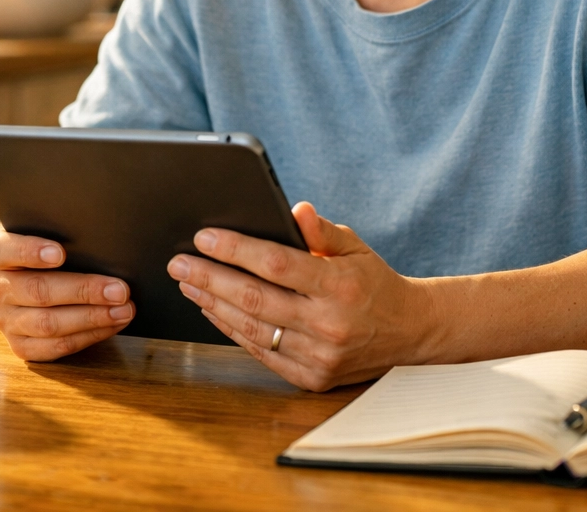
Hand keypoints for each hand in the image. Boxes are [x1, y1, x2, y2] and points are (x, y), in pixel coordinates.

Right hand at [0, 227, 134, 360]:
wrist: (20, 279)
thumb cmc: (43, 250)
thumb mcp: (45, 234)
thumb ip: (64, 235)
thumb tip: (104, 244)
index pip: (3, 250)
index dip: (30, 251)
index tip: (60, 253)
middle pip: (38, 291)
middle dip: (84, 291)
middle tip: (120, 290)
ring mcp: (5, 320)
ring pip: (48, 324)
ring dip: (92, 318)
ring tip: (124, 310)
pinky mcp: (19, 345)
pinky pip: (55, 347)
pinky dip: (88, 336)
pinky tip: (112, 325)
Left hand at [166, 202, 431, 390]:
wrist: (408, 333)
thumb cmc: (373, 282)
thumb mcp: (355, 247)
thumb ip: (323, 230)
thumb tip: (296, 209)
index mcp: (339, 285)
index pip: (276, 264)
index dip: (236, 250)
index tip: (204, 237)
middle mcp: (328, 324)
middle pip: (255, 299)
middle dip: (210, 278)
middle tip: (178, 263)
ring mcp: (319, 355)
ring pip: (252, 329)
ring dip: (213, 304)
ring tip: (188, 283)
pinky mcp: (311, 377)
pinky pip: (262, 352)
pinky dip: (232, 330)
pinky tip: (212, 310)